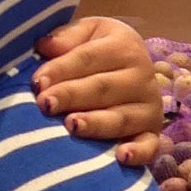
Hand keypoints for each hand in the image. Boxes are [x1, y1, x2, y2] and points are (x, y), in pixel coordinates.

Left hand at [35, 18, 162, 167]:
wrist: (132, 67)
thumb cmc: (98, 50)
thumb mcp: (86, 32)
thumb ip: (66, 37)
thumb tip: (44, 47)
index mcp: (124, 46)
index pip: (87, 58)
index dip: (61, 70)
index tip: (37, 83)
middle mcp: (142, 76)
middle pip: (102, 88)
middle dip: (72, 96)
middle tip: (45, 104)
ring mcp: (150, 107)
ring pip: (120, 118)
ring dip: (95, 123)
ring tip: (71, 125)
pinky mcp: (153, 132)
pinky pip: (149, 146)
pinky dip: (138, 153)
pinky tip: (122, 157)